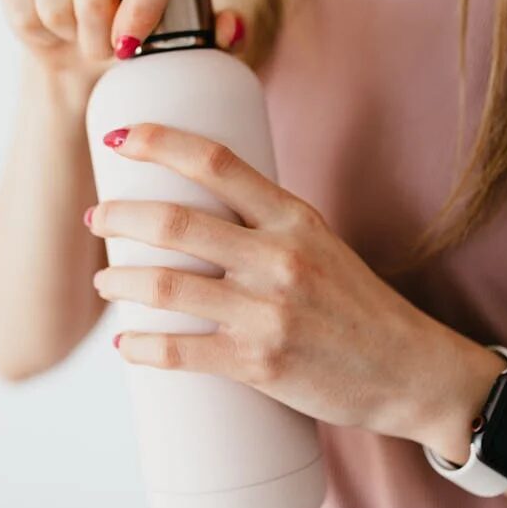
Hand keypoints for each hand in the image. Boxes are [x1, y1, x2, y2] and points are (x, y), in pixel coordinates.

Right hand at [0, 0, 242, 111]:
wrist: (75, 49)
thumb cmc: (137, 43)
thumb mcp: (180, 44)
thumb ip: (214, 37)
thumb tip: (230, 28)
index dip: (146, 8)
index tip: (130, 47)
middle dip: (99, 44)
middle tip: (105, 51)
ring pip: (55, 9)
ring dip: (68, 39)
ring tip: (78, 35)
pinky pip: (22, 11)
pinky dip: (35, 34)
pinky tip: (47, 25)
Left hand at [85, 122, 504, 453]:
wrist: (408, 370)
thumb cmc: (358, 306)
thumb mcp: (321, 244)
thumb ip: (266, 225)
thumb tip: (198, 211)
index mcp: (294, 218)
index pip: (217, 162)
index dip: (160, 142)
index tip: (121, 137)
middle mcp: (280, 257)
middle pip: (175, 222)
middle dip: (119, 217)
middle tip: (97, 218)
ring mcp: (269, 312)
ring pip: (166, 287)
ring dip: (119, 282)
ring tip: (105, 282)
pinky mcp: (260, 364)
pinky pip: (180, 352)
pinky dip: (141, 347)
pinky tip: (126, 344)